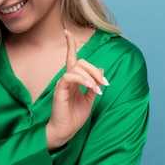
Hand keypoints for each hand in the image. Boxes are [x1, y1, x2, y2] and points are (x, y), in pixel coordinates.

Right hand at [46, 29, 108, 149]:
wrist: (65, 131)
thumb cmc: (75, 116)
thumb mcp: (90, 99)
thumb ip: (94, 85)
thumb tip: (102, 70)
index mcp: (73, 80)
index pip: (71, 58)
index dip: (70, 45)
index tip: (67, 32)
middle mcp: (66, 79)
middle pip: (81, 62)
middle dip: (95, 70)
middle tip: (104, 83)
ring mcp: (62, 84)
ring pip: (77, 68)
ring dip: (91, 76)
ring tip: (98, 89)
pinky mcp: (60, 90)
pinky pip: (70, 77)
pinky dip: (83, 80)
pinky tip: (91, 88)